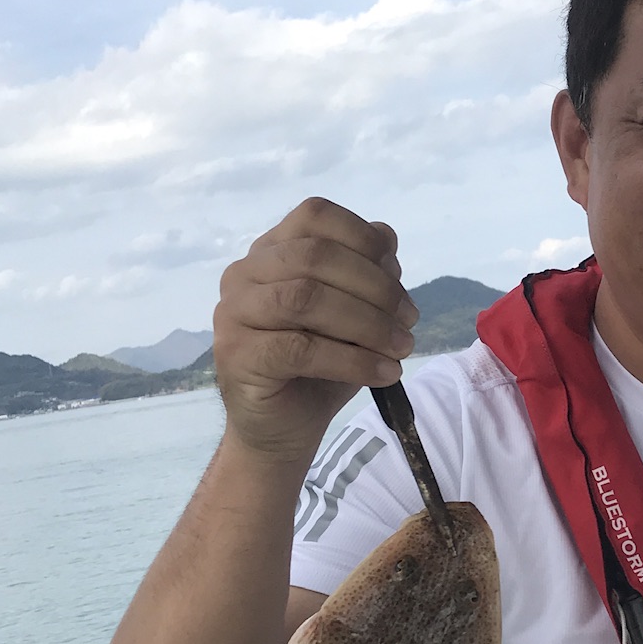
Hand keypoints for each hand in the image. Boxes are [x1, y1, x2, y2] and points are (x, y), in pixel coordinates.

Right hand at [213, 198, 417, 464]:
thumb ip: (367, 272)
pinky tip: (385, 373)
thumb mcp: (355, 312)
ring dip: (368, 323)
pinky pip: (301, 348)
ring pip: (306, 298)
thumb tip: (385, 234)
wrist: (284, 427)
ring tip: (401, 349)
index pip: (316, 216)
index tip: (399, 279)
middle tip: (409, 322)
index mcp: (272, 250)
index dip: (364, 240)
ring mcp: (233, 312)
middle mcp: (244, 272)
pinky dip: (353, 361)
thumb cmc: (321, 365)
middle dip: (376, 288)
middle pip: (316, 256)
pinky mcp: (236, 355)